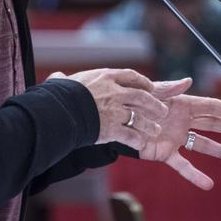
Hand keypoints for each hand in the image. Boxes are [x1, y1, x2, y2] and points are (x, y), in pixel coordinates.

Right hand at [50, 68, 169, 147]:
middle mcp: (114, 92)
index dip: (142, 82)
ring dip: (149, 124)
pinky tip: (141, 144)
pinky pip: (130, 136)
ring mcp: (115, 111)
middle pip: (141, 96)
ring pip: (139, 117)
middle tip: (163, 110)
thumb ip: (65, 80)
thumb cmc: (57, 95)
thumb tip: (57, 77)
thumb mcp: (64, 82)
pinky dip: (137, 140)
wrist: (57, 111)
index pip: (130, 76)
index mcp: (105, 77)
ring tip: (156, 130)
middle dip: (154, 104)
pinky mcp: (112, 129)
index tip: (149, 87)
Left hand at [138, 77, 220, 190]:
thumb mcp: (152, 92)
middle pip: (212, 125)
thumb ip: (170, 88)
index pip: (210, 107)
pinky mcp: (166, 153)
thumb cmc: (135, 102)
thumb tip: (189, 81)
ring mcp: (176, 138)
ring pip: (203, 145)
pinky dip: (195, 175)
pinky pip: (183, 165)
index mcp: (182, 105)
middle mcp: (183, 121)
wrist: (118, 120)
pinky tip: (208, 184)